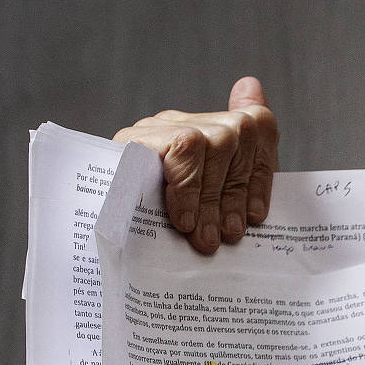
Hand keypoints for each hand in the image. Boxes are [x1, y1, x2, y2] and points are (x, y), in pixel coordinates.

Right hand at [112, 78, 279, 253]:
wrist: (99, 244)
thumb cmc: (163, 230)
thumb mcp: (213, 209)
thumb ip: (245, 178)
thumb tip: (265, 120)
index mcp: (212, 131)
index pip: (258, 125)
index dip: (263, 171)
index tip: (255, 216)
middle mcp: (187, 122)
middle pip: (241, 134)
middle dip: (238, 192)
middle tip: (228, 236)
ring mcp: (161, 126)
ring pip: (216, 141)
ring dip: (215, 197)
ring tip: (206, 237)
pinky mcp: (140, 138)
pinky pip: (185, 148)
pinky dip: (190, 188)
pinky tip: (184, 219)